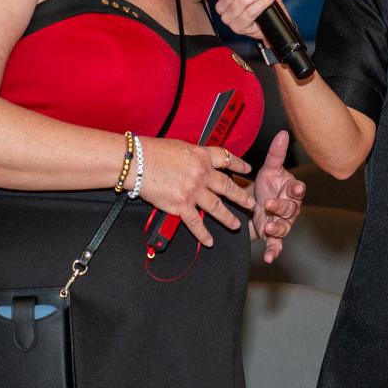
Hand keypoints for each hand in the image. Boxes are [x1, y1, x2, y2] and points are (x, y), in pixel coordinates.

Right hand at [138, 137, 253, 246]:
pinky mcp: (181, 206)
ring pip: (217, 207)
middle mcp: (202, 174)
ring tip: (236, 225)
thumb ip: (194, 156)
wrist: (137, 162)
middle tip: (250, 204)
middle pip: (228, 187)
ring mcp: (193, 191)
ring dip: (228, 218)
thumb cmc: (153, 152)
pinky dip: (203, 234)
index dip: (239, 165)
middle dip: (241, 197)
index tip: (247, 170)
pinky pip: (195, 223)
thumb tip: (199, 160)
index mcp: (202, 156)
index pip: (227, 160)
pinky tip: (209, 240)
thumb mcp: (180, 146)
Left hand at [250, 130, 306, 262]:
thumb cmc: (267, 185)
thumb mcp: (269, 169)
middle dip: (281, 207)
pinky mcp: (274, 237)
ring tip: (268, 227)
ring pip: (284, 227)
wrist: (254, 204)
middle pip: (290, 209)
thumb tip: (283, 133)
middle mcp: (290, 208)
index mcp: (290, 190)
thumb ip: (276, 153)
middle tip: (269, 204)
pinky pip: (277, 246)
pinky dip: (273, 252)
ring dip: (277, 228)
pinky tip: (269, 257)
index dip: (296, 189)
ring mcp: (283, 223)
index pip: (296, 189)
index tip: (295, 187)